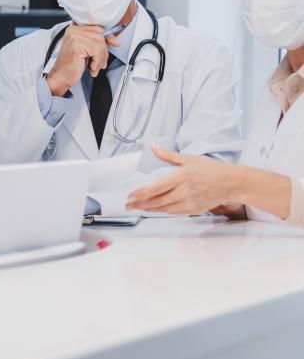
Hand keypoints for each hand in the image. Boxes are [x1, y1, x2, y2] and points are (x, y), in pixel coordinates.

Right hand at [46, 25, 120, 96]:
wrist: (61, 77)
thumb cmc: (72, 66)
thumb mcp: (87, 51)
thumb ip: (98, 43)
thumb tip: (114, 40)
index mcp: (74, 29)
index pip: (97, 28)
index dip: (108, 37)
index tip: (115, 43)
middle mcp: (74, 30)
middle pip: (100, 35)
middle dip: (104, 51)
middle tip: (99, 63)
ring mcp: (75, 37)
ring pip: (100, 44)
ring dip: (100, 59)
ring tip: (94, 67)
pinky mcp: (77, 45)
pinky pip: (97, 51)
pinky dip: (97, 62)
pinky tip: (91, 68)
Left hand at [125, 145, 240, 214]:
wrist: (231, 183)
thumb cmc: (211, 169)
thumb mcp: (189, 158)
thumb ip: (168, 155)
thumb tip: (153, 147)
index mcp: (181, 176)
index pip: (156, 188)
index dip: (141, 194)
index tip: (130, 195)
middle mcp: (183, 191)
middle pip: (157, 200)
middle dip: (140, 203)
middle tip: (127, 205)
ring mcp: (189, 201)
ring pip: (164, 208)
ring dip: (148, 209)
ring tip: (136, 207)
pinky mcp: (193, 209)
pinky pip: (173, 212)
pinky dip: (161, 211)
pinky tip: (153, 209)